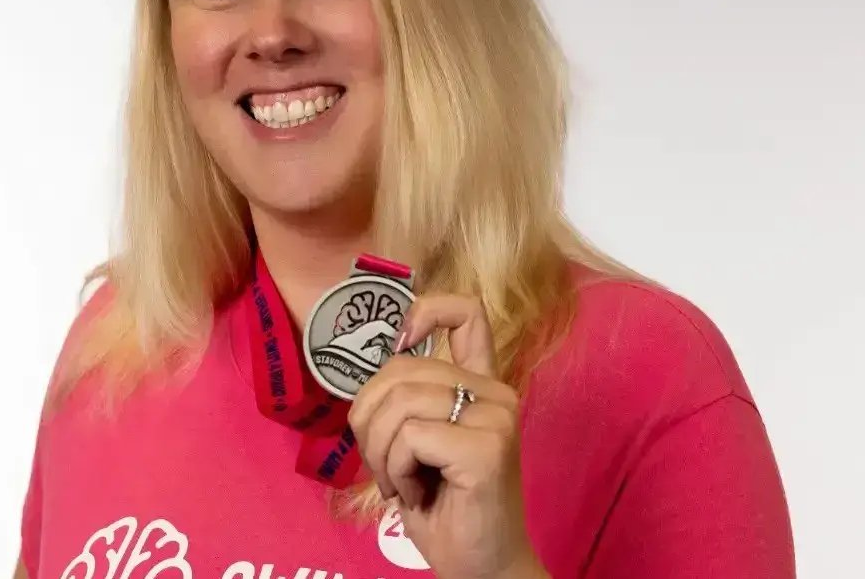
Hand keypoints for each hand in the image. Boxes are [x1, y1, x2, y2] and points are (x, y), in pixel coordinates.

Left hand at [348, 294, 548, 578]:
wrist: (481, 567)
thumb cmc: (445, 507)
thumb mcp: (418, 442)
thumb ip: (408, 400)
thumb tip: (372, 376)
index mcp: (480, 384)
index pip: (465, 312)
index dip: (424, 311)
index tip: (400, 343)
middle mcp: (494, 392)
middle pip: (400, 370)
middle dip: (369, 420)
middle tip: (384, 465)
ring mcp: (496, 417)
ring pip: (399, 403)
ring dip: (380, 452)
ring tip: (399, 483)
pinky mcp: (488, 446)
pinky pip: (410, 437)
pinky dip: (395, 470)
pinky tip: (415, 495)